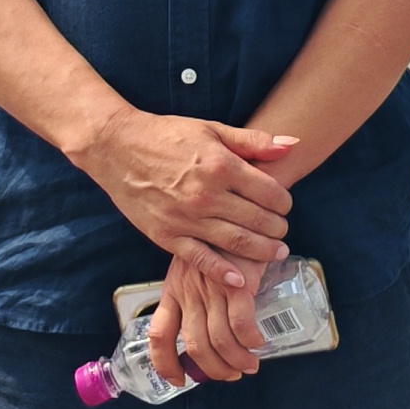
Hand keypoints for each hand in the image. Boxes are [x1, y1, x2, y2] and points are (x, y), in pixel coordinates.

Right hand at [66, 106, 294, 273]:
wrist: (117, 148)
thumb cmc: (166, 136)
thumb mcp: (211, 129)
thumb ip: (253, 141)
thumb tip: (292, 145)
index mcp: (220, 165)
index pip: (270, 192)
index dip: (284, 201)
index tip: (284, 205)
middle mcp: (206, 195)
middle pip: (258, 220)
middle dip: (278, 228)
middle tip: (282, 231)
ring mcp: (186, 218)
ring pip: (237, 242)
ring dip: (263, 251)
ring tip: (276, 252)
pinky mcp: (167, 236)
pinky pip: (201, 259)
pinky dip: (222, 272)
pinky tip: (239, 279)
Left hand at [147, 247, 267, 389]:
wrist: (241, 209)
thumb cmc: (221, 240)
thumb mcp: (195, 265)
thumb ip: (196, 294)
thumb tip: (207, 333)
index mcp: (174, 290)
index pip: (159, 335)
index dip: (164, 363)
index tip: (177, 380)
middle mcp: (189, 292)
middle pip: (194, 346)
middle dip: (213, 370)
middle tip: (231, 374)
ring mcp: (212, 288)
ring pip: (219, 341)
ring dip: (235, 361)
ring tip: (250, 364)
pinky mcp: (237, 283)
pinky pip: (241, 324)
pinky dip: (250, 341)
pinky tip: (259, 343)